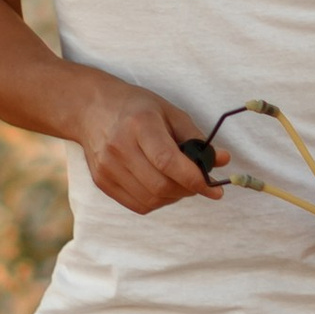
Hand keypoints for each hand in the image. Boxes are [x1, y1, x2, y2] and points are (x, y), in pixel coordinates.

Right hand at [74, 78, 218, 214]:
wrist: (91, 109)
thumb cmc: (137, 108)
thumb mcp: (169, 112)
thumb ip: (195, 138)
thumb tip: (223, 160)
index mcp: (139, 124)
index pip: (167, 161)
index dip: (194, 178)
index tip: (214, 189)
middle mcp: (119, 148)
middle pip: (160, 185)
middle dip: (188, 190)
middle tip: (198, 183)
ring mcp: (107, 168)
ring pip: (151, 200)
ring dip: (174, 197)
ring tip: (179, 182)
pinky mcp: (102, 182)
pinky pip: (138, 205)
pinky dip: (157, 201)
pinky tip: (161, 186)